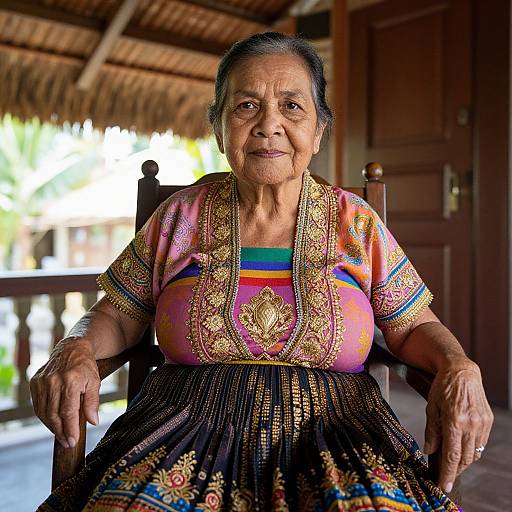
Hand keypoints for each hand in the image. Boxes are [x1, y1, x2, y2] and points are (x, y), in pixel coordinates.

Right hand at [30, 337, 100, 448]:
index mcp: (71, 381)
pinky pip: (38, 405)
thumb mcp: (95, 382)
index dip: (70, 429)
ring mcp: (42, 381)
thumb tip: (93, 421)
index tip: (73, 441)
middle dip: (60, 432)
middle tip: (67, 442)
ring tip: (61, 434)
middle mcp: (54, 381)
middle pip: (54, 415)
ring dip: (52, 426)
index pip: (68, 412)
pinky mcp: (35, 382)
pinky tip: (53, 422)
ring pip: (44, 412)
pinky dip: (44, 416)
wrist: (72, 349)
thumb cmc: (85, 367)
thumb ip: (93, 402)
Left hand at [423, 359, 492, 492]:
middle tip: (445, 476)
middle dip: (455, 470)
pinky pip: (480, 443)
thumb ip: (431, 431)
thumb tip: (429, 451)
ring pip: (474, 453)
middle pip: (464, 458)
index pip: (451, 455)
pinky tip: (462, 448)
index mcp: (454, 421)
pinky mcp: (488, 421)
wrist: (462, 371)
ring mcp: (482, 423)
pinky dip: (471, 450)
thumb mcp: (431, 407)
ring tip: (452, 463)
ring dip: (464, 462)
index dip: (447, 473)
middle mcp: (471, 424)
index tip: (443, 486)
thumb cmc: (442, 387)